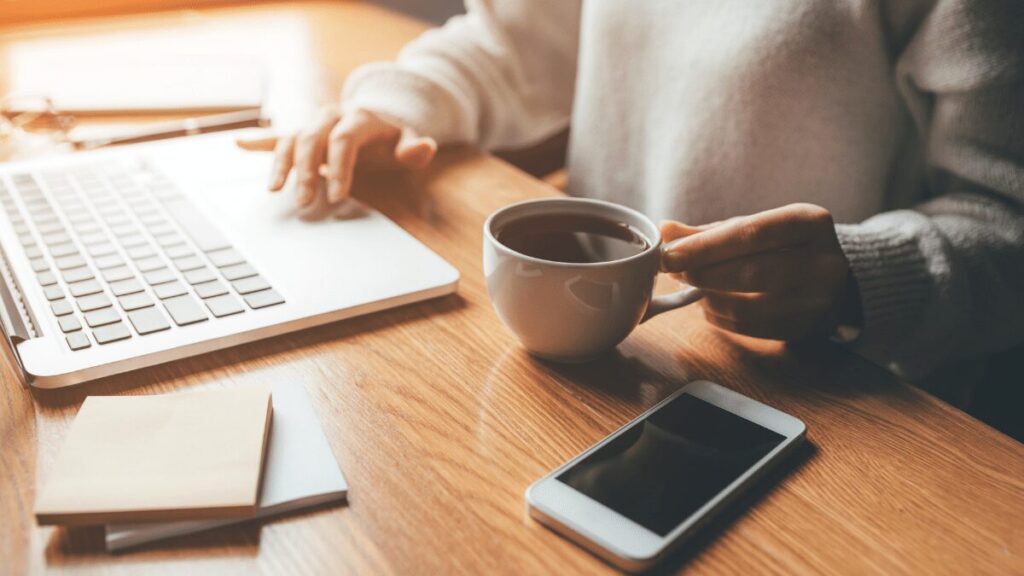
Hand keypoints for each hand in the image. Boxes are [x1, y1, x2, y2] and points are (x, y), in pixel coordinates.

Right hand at [236, 107, 436, 206]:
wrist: (377, 119)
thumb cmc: (392, 139)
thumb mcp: (408, 142)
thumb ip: (415, 148)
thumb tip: (424, 147)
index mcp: (359, 117)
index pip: (345, 140)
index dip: (340, 167)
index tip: (337, 195)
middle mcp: (332, 116)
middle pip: (313, 139)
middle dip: (307, 171)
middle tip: (305, 201)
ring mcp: (313, 123)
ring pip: (291, 138)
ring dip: (280, 164)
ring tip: (273, 189)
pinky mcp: (301, 131)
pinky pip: (278, 135)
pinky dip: (259, 140)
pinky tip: (239, 144)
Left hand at [660, 203, 860, 339]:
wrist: (839, 280)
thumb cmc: (787, 247)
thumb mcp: (759, 228)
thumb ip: (712, 231)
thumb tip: (666, 230)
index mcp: (810, 223)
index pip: (751, 233)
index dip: (705, 246)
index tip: (669, 253)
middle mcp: (822, 262)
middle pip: (750, 272)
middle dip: (702, 273)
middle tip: (672, 270)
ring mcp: (818, 300)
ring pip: (747, 307)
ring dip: (707, 298)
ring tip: (689, 286)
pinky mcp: (806, 328)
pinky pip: (749, 328)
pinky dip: (720, 317)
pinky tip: (708, 304)